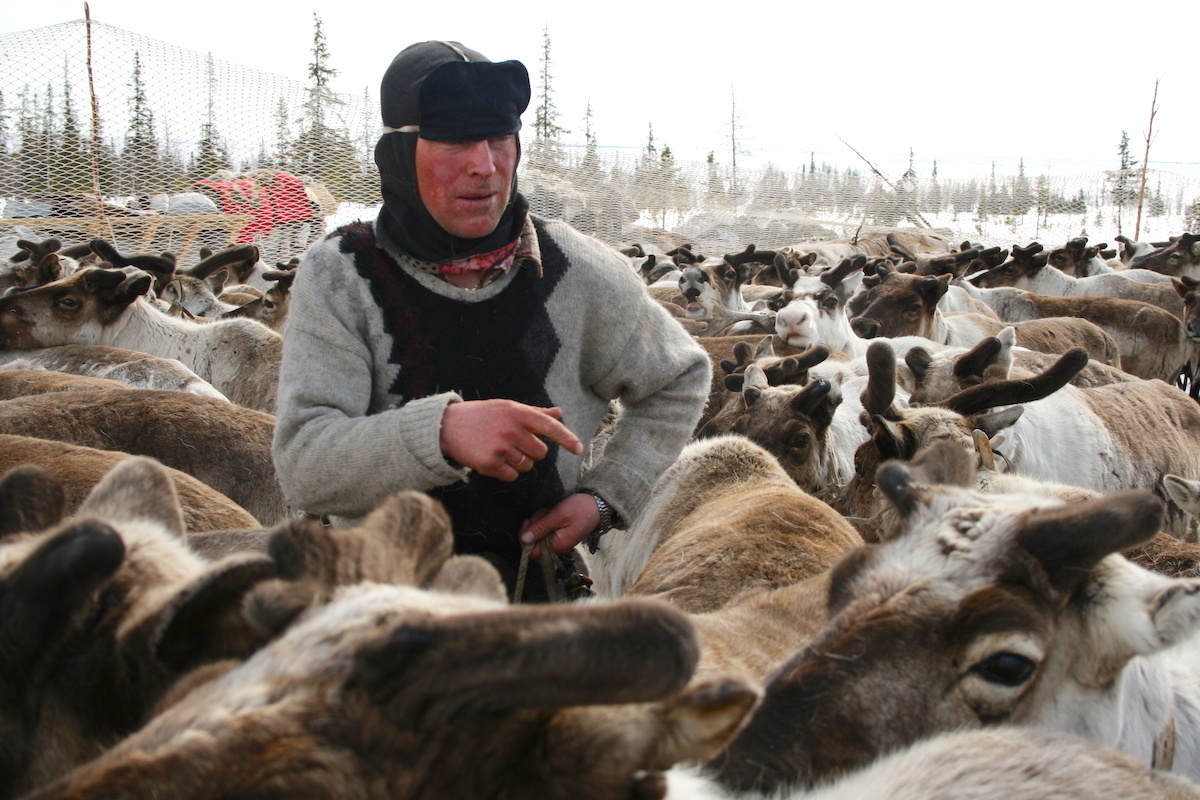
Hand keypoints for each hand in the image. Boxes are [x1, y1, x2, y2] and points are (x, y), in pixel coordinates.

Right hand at [439, 399, 583, 480]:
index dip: (566, 438)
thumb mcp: (507, 408)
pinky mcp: (490, 464)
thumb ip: (534, 413)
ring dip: (518, 462)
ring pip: (527, 466)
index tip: (579, 448)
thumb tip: (558, 413)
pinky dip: (506, 472)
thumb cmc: (482, 416)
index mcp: (517, 412)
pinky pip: (512, 476)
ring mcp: (501, 448)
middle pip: (540, 453)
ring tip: (499, 449)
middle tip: (513, 443)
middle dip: (531, 452)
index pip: (549, 426)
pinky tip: (492, 459)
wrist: (447, 427)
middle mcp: (511, 429)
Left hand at [519, 493, 600, 555]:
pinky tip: (554, 512)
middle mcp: (558, 547)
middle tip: (546, 512)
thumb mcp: (558, 515)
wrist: (599, 504)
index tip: (528, 521)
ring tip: (552, 510)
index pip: (531, 551)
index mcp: (557, 546)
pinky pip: (547, 529)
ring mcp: (559, 541)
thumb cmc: (581, 509)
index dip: (525, 537)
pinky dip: (547, 519)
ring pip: (540, 532)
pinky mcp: (561, 534)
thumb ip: (540, 528)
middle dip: (536, 523)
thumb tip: (524, 540)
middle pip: (534, 540)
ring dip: (542, 519)